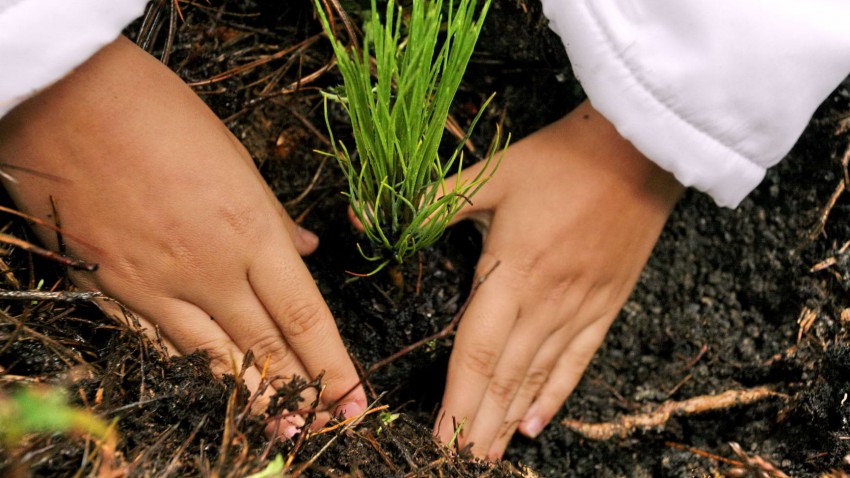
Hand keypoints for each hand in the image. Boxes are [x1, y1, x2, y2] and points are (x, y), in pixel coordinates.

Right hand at [0, 37, 365, 425]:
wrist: (67, 99)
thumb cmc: (158, 113)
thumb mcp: (234, 156)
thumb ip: (270, 215)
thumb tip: (302, 250)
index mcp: (249, 232)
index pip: (304, 316)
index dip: (334, 365)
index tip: (355, 398)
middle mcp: (209, 270)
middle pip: (266, 348)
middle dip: (301, 394)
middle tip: (326, 427)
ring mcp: (156, 286)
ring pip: (213, 359)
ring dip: (251, 398)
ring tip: (279, 430)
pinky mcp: (109, 290)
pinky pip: (158, 344)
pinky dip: (188, 371)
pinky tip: (207, 391)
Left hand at [435, 101, 683, 457]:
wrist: (640, 150)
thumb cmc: (561, 159)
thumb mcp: (492, 173)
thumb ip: (431, 203)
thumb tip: (367, 213)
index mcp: (511, 271)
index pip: (477, 350)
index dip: (457, 399)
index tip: (440, 437)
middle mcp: (545, 301)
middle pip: (505, 376)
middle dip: (477, 424)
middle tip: (457, 462)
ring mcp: (580, 307)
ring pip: (537, 377)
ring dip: (508, 419)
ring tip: (487, 456)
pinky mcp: (606, 305)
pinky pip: (578, 361)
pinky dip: (555, 396)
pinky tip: (535, 425)